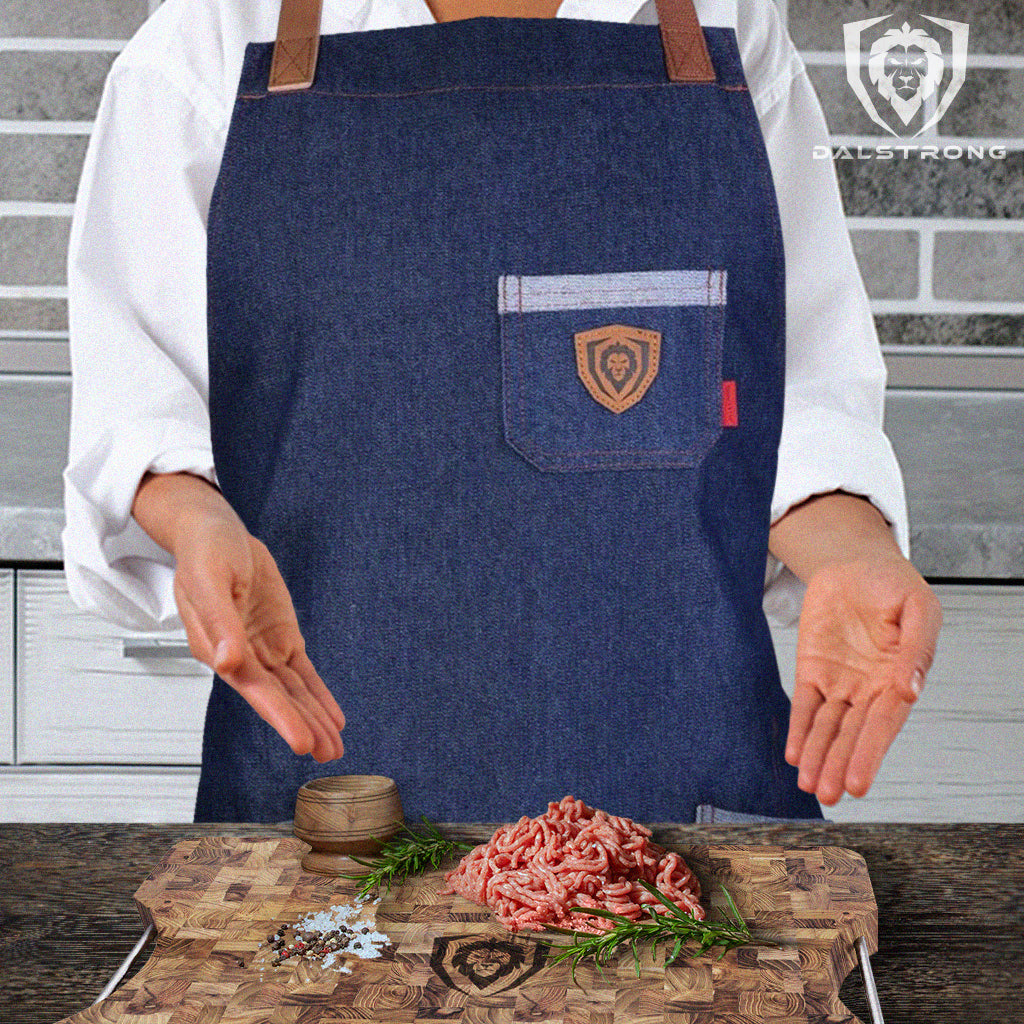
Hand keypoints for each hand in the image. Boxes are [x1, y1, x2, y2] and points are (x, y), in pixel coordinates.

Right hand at [170, 504, 345, 761]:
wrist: (217, 532)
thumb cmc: (205, 552)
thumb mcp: (208, 579)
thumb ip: (218, 621)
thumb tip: (226, 661)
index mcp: (216, 647)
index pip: (254, 687)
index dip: (279, 715)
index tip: (301, 740)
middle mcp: (240, 655)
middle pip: (277, 696)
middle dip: (303, 725)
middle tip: (327, 753)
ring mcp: (262, 648)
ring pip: (293, 690)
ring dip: (313, 717)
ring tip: (334, 747)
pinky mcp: (280, 636)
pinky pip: (302, 671)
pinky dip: (317, 694)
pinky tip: (332, 716)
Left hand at [785, 553, 942, 804]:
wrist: (856, 564)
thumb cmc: (895, 586)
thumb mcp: (917, 609)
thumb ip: (916, 650)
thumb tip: (910, 690)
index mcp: (899, 679)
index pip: (883, 725)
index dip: (869, 754)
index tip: (859, 784)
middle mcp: (869, 688)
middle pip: (852, 734)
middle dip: (839, 765)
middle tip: (828, 795)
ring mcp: (840, 682)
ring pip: (827, 727)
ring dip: (819, 756)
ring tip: (811, 786)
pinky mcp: (812, 669)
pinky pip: (804, 704)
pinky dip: (799, 729)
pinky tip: (796, 755)